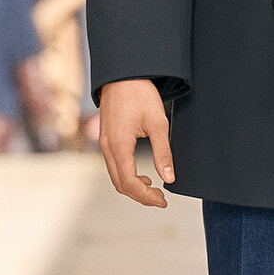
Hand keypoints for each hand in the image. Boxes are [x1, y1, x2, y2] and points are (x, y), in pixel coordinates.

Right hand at [99, 78, 173, 207]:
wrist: (123, 74)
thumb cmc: (140, 94)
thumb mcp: (158, 123)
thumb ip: (163, 153)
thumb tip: (169, 178)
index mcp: (119, 146)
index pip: (130, 183)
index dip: (146, 196)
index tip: (163, 200)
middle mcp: (107, 147)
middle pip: (120, 184)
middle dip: (140, 195)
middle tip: (161, 198)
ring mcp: (104, 143)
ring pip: (115, 176)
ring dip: (133, 186)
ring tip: (154, 188)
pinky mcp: (106, 139)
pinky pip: (114, 166)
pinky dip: (127, 175)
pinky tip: (143, 176)